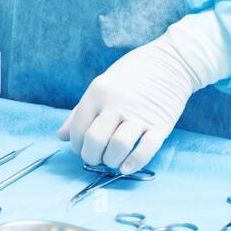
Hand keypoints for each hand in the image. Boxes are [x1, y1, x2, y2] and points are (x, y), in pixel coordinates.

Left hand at [58, 35, 199, 172]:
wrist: (169, 63)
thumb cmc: (129, 76)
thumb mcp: (100, 86)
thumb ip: (80, 112)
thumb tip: (61, 137)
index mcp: (97, 93)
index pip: (78, 128)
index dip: (76, 145)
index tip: (82, 149)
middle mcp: (116, 104)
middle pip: (95, 140)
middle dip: (91, 156)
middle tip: (96, 159)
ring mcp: (140, 115)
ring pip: (118, 146)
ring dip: (111, 161)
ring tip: (111, 161)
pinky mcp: (161, 125)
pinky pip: (146, 149)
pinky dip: (134, 163)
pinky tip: (126, 167)